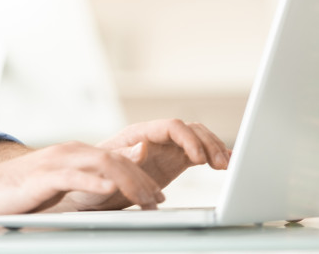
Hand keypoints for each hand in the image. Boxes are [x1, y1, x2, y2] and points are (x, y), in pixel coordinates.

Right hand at [0, 141, 167, 216]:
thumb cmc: (19, 193)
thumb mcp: (59, 186)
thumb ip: (82, 184)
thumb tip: (108, 194)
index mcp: (74, 154)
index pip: (116, 160)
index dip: (141, 176)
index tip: (157, 196)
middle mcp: (69, 152)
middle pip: (116, 159)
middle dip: (142, 181)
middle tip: (158, 202)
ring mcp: (57, 162)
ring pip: (102, 164)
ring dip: (129, 182)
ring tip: (145, 200)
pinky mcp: (43, 177)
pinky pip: (74, 177)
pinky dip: (95, 183)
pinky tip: (110, 190)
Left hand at [56, 119, 230, 211]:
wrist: (89, 191)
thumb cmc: (92, 176)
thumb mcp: (103, 168)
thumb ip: (124, 156)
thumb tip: (143, 146)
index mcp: (139, 133)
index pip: (171, 126)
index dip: (189, 139)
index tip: (199, 159)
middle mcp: (155, 137)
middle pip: (189, 129)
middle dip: (208, 143)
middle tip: (221, 164)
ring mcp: (166, 148)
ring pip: (197, 139)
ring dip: (214, 149)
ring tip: (227, 166)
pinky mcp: (173, 161)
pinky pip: (198, 153)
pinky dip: (214, 156)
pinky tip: (228, 163)